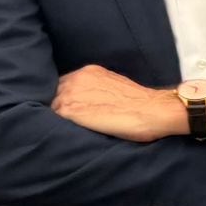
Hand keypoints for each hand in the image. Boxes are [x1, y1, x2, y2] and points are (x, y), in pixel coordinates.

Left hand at [51, 65, 182, 141]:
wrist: (154, 110)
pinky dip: (58, 125)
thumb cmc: (142, 104)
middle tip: (69, 121)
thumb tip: (89, 100)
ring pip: (51, 106)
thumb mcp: (117, 85)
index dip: (66, 97)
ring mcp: (71, 94)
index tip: (72, 108)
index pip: (65, 84)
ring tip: (67, 129)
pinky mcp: (70, 111)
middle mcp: (76, 79)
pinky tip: (66, 133)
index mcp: (89, 72)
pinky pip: (53, 118)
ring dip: (56, 117)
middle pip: (54, 93)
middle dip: (59, 105)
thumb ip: (99, 88)